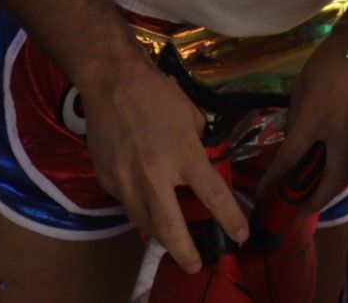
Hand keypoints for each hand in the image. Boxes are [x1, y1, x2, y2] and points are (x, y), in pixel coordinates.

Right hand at [84, 58, 247, 271]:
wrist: (111, 82)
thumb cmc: (157, 93)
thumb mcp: (190, 116)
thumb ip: (197, 145)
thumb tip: (198, 163)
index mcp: (184, 154)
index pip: (213, 196)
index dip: (231, 219)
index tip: (241, 236)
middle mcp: (155, 174)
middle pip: (172, 227)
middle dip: (186, 252)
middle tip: (196, 265)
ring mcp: (127, 180)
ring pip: (145, 221)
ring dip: (160, 235)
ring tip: (172, 241)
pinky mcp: (107, 179)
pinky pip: (127, 203)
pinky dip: (139, 208)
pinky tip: (146, 205)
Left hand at [255, 26, 347, 222]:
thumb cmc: (330, 62)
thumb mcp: (302, 87)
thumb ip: (295, 118)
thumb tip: (291, 141)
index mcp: (316, 119)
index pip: (291, 159)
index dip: (275, 180)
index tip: (263, 195)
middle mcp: (342, 134)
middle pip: (329, 182)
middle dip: (314, 201)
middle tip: (299, 209)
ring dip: (331, 189)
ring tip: (316, 193)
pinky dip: (346, 172)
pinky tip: (337, 170)